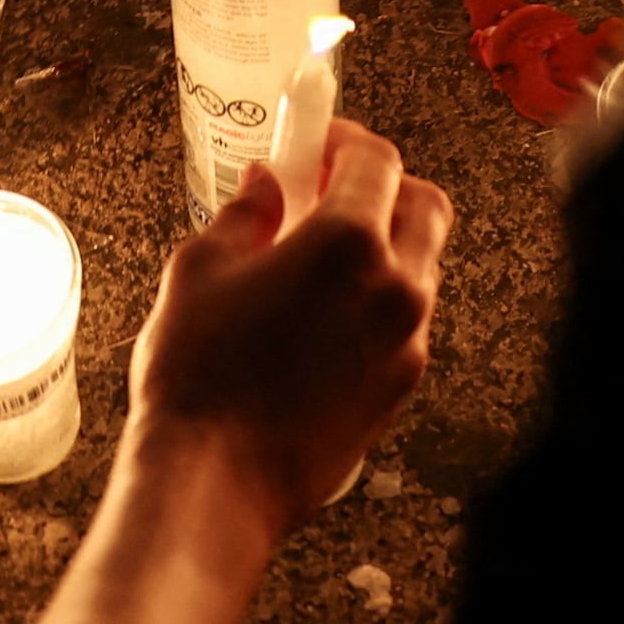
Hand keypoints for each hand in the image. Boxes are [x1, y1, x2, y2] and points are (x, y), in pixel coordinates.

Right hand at [124, 121, 450, 532]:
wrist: (215, 482)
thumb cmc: (199, 376)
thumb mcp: (200, 270)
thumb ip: (245, 215)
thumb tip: (265, 187)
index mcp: (348, 242)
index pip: (378, 161)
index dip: (345, 141)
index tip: (318, 145)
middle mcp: (396, 289)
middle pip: (423, 206)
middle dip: (385, 187)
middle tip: (331, 190)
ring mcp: (407, 343)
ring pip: (422, 266)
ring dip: (385, 246)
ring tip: (320, 259)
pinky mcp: (400, 389)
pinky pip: (406, 323)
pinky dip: (378, 301)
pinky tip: (322, 315)